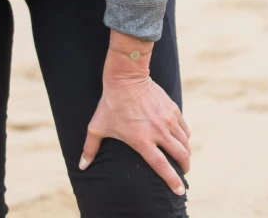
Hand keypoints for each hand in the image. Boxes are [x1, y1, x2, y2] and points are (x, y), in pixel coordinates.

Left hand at [79, 44, 190, 194]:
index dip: (172, 180)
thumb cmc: (110, 103)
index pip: (162, 166)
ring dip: (186, 153)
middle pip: (180, 155)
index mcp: (142, 140)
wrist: (126, 77)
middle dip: (184, 167)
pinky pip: (184, 128)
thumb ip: (90, 148)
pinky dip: (185, 137)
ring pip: (184, 142)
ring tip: (183, 158)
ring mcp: (167, 119)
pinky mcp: (172, 109)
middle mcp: (158, 131)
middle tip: (183, 172)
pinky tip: (181, 139)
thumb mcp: (98, 127)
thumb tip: (82, 167)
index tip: (179, 191)